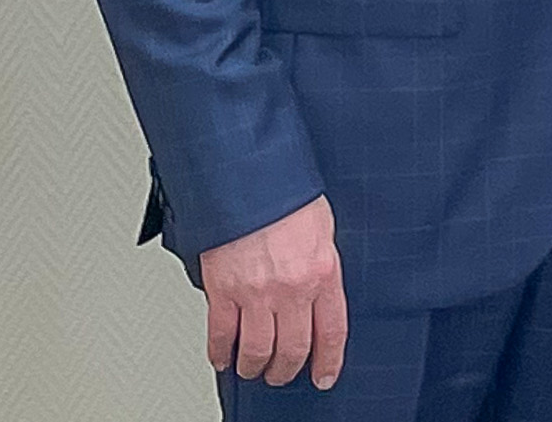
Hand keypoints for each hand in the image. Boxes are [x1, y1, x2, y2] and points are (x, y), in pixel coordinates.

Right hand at [199, 195, 347, 390]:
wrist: (248, 175)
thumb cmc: (285, 194)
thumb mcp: (322, 228)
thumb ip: (322, 263)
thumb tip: (322, 290)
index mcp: (322, 272)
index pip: (331, 332)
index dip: (328, 361)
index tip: (324, 375)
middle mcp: (292, 288)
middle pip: (293, 349)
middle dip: (287, 369)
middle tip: (282, 373)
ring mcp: (256, 292)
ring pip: (258, 350)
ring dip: (255, 367)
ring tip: (254, 368)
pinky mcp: (223, 290)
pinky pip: (221, 334)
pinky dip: (220, 352)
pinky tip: (223, 357)